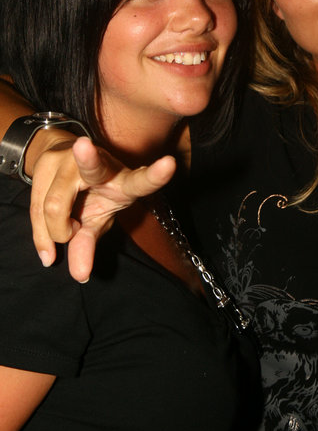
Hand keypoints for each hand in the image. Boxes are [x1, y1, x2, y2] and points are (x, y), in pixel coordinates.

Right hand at [31, 137, 175, 281]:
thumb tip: (80, 275)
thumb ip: (89, 244)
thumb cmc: (93, 195)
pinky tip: (48, 247)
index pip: (141, 181)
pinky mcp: (46, 159)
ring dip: (55, 231)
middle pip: (89, 174)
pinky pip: (34, 207)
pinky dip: (40, 235)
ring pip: (53, 204)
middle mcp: (100, 163)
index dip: (155, 175)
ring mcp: (70, 157)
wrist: (68, 156)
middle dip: (86, 166)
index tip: (170, 164)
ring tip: (69, 231)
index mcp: (123, 180)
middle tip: (76, 196)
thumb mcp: (97, 220)